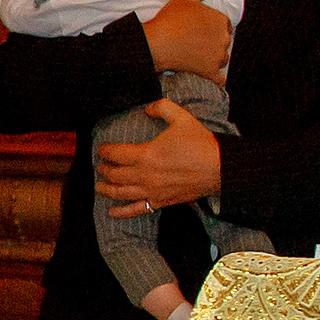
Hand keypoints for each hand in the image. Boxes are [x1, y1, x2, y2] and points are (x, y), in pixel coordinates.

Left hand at [98, 99, 223, 217]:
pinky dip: (123, 212)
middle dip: (104, 170)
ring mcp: (153, 191)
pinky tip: (112, 212)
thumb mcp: (181, 118)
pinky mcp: (162, 202)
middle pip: (115, 175)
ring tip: (99, 186)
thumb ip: (161, 107)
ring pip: (121, 193)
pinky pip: (138, 210)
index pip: (116, 154)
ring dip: (107, 190)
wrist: (220, 167)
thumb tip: (147, 109)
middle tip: (100, 166)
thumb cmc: (200, 143)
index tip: (102, 149)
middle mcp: (146, 175)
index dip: (105, 151)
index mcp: (147, 155)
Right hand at [142, 0, 230, 84]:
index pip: (223, 25)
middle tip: (196, 42)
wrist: (157, 43)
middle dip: (214, 42)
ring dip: (214, 58)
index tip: (200, 30)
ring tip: (198, 56)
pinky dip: (218, 79)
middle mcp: (224, 38)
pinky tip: (214, 78)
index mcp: (221, 20)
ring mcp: (218, 56)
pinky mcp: (210, 72)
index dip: (212, 27)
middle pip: (224, 41)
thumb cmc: (170, 20)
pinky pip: (221, 79)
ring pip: (223, 58)